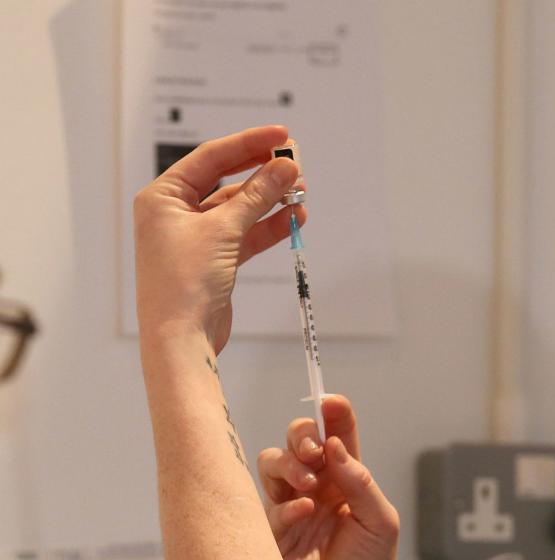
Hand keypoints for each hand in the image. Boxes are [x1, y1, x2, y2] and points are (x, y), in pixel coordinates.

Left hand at [133, 125, 307, 352]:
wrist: (181, 338)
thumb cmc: (183, 285)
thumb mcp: (224, 231)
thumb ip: (257, 196)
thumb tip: (284, 168)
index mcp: (163, 197)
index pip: (211, 158)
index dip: (248, 144)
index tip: (280, 136)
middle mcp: (176, 213)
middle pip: (227, 181)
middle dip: (262, 173)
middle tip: (294, 163)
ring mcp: (197, 237)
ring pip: (240, 209)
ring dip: (270, 201)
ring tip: (300, 192)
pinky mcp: (215, 259)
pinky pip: (246, 233)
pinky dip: (269, 226)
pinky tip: (293, 217)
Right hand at [258, 394, 399, 559]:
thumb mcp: (381, 523)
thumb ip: (361, 483)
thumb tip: (336, 447)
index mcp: (348, 482)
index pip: (337, 437)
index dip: (333, 415)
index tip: (332, 403)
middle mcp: (317, 489)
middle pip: (297, 441)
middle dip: (302, 434)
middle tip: (315, 449)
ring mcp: (290, 509)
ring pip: (273, 464)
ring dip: (289, 463)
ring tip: (310, 483)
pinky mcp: (267, 535)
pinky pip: (267, 504)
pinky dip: (286, 502)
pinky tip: (305, 511)